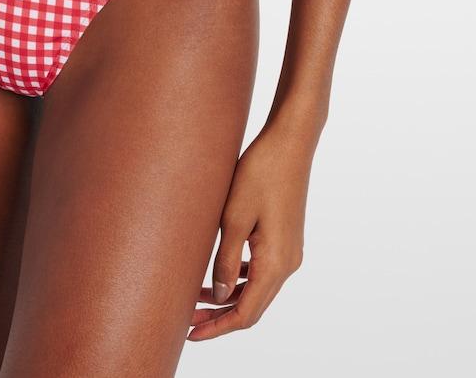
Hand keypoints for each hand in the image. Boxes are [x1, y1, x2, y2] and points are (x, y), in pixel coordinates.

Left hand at [189, 123, 311, 341]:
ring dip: (227, 298)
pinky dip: (239, 279)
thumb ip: (225, 260)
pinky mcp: (286, 239)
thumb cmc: (261, 172)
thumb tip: (217, 297)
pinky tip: (218, 273)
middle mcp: (288, 264)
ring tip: (194, 298)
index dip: (217, 328)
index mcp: (276, 263)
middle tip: (185, 320)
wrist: (291, 141)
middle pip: (252, 306)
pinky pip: (261, 271)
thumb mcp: (234, 217)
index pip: (245, 313)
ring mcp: (290, 252)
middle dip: (219, 317)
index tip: (189, 334)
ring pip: (256, 289)